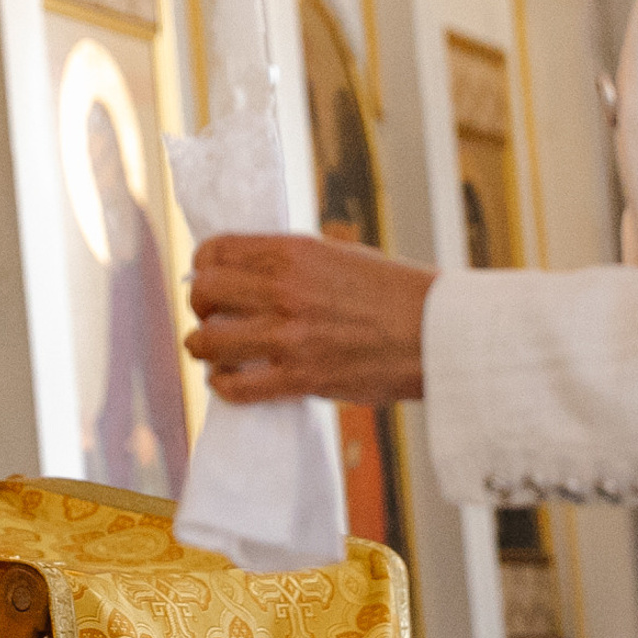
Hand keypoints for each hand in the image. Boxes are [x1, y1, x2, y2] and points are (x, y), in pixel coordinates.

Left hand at [187, 234, 433, 405]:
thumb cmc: (394, 293)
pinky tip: (232, 380)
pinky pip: (236, 386)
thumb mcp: (339, 255)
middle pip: (204, 293)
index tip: (210, 279)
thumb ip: (291, 263)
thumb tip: (248, 273)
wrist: (436, 332)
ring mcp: (290, 336)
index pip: (215, 251)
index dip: (203, 266)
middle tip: (212, 317)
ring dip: (204, 348)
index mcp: (293, 252)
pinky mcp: (301, 378)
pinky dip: (225, 385)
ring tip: (215, 351)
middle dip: (201, 307)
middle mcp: (284, 289)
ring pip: (207, 342)